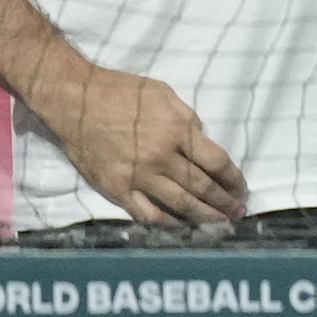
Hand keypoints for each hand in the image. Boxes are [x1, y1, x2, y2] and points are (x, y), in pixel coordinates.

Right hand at [50, 63, 244, 223]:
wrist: (75, 99)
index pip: (217, 162)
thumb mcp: (165, 95)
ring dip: (204, 216)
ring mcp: (137, 175)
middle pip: (202, 187)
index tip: (242, 189)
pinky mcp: (115, 188)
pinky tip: (180, 224)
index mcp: (177, 131)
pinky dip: (166, 221)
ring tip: (219, 223)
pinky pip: (145, 212)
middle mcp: (161, 157)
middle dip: (224, 203)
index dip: (234, 179)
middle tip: (237, 212)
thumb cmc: (122, 92)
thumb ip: (188, 120)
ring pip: (179, 204)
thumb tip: (202, 141)